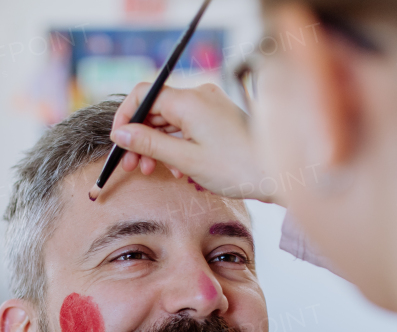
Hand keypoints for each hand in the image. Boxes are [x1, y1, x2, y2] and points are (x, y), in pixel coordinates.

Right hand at [110, 83, 274, 201]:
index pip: (144, 95)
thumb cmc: (237, 168)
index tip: (119, 142)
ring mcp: (210, 106)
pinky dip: (176, 144)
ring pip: (169, 120)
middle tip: (131, 165)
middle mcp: (199, 96)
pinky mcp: (217, 118)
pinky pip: (187, 125)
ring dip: (156, 144)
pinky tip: (177, 168)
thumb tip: (121, 134)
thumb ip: (150, 144)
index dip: (126, 117)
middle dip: (140, 137)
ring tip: (152, 170)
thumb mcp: (186, 159)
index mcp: (189, 101)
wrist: (278, 173)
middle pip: (155, 109)